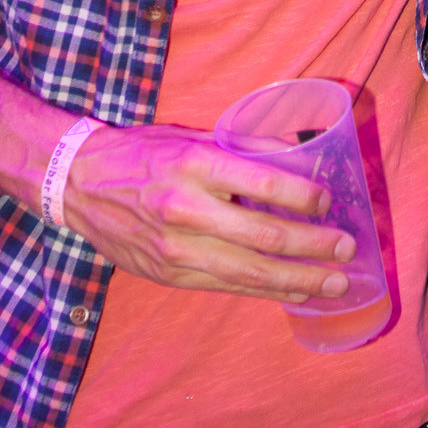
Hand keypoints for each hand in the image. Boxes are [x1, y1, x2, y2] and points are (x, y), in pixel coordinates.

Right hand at [65, 122, 354, 299]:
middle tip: (345, 247)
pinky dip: (265, 290)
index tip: (327, 199)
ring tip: (332, 282)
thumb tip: (298, 148)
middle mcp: (186, 208)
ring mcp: (176, 248)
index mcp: (195, 164)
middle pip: (263, 234)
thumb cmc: (144, 153)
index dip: (302, 195)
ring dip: (298, 278)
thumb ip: (244, 145)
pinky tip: (293, 291)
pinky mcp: (169, 275)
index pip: (262, 181)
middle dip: (312, 244)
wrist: (81, 184)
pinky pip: (226, 285)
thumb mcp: (193, 135)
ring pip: (249, 271)